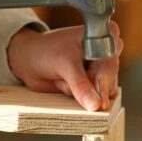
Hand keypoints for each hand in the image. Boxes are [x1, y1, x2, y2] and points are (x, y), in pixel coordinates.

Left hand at [7, 22, 123, 111]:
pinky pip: (95, 99)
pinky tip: (66, 85)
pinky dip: (81, 98)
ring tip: (63, 78)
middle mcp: (106, 53)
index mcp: (104, 37)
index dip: (105, 79)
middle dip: (89, 86)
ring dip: (82, 92)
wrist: (29, 60)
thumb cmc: (45, 51)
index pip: (112, 61)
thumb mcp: (64, 64)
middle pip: (109, 79)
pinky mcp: (93, 84)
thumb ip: (80, 85)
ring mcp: (100, 70)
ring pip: (102, 92)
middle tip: (68, 80)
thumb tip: (95, 103)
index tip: (99, 98)